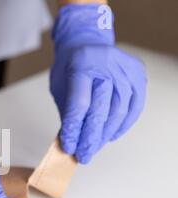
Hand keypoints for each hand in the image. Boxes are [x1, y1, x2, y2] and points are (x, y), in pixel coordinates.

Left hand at [50, 4, 146, 163]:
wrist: (87, 42)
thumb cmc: (70, 67)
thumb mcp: (60, 85)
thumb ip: (67, 111)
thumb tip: (72, 143)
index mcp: (81, 65)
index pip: (79, 103)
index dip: (74, 128)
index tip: (69, 147)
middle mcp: (106, 65)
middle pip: (100, 109)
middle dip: (90, 137)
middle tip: (83, 155)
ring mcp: (125, 69)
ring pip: (119, 111)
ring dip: (105, 134)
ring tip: (94, 148)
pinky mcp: (138, 75)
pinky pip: (134, 106)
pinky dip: (123, 125)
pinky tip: (110, 136)